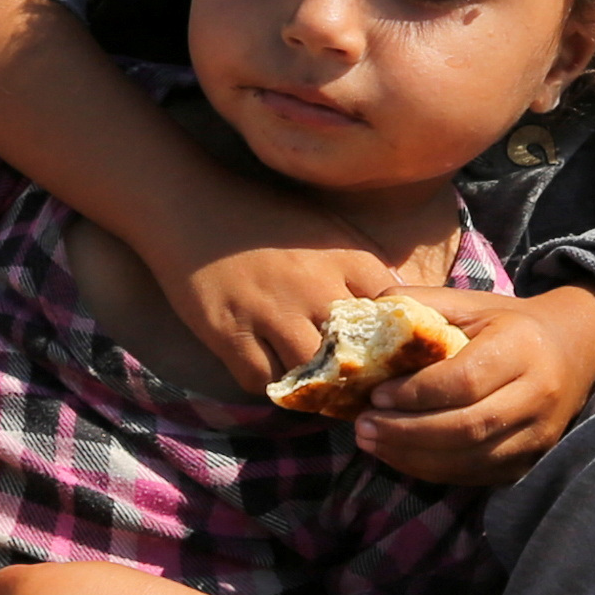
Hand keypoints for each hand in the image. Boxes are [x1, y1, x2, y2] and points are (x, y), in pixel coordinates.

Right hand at [158, 185, 440, 400]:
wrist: (189, 202)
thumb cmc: (263, 215)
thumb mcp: (325, 227)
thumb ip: (363, 264)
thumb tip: (405, 300)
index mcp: (345, 258)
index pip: (396, 316)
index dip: (399, 344)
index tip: (397, 361)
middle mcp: (313, 286)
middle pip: (358, 356)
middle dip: (362, 378)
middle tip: (360, 392)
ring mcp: (270, 311)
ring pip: (312, 375)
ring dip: (316, 388)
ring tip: (318, 392)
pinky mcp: (229, 331)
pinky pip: (261, 380)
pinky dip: (270, 386)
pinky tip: (274, 377)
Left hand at [354, 285, 594, 486]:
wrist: (572, 350)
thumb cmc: (509, 324)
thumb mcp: (471, 303)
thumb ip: (422, 304)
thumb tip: (369, 314)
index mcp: (522, 347)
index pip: (465, 380)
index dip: (416, 393)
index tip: (376, 394)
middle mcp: (537, 395)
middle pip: (468, 427)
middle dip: (407, 432)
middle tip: (364, 426)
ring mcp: (537, 434)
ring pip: (471, 459)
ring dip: (413, 456)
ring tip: (371, 443)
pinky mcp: (529, 461)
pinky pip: (476, 475)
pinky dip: (431, 470)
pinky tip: (399, 456)